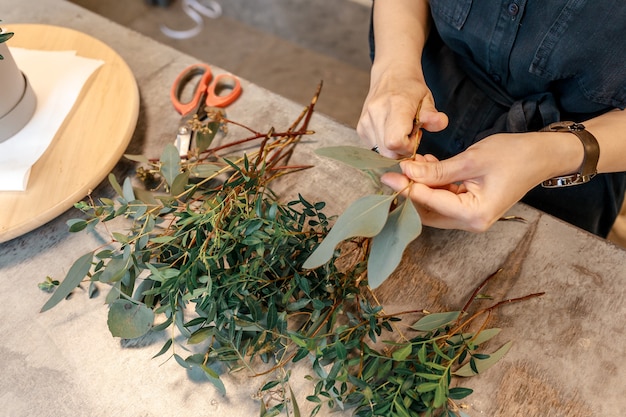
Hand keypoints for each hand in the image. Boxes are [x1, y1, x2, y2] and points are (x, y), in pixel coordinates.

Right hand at [356, 68, 447, 158]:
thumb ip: (432, 114)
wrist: (390, 73)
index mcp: (395, 105)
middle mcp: (376, 113)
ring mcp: (365, 122)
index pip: (395, 142)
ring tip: (401, 130)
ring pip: (381, 152)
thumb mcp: (427, 98)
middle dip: (403, 149)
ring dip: (394, 147)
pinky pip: (375, 147)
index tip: (416, 136)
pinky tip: (391, 130)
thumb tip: (440, 123)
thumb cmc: (410, 87)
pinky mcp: (360, 128)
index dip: (408, 146)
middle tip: (410, 133)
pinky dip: (386, 144)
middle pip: (388, 152)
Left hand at [380, 133, 556, 231]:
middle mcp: (471, 222)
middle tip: (392, 171)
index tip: (387, 174)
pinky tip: (426, 164)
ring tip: (411, 162)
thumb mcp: (471, 160)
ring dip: (421, 186)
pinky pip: (445, 198)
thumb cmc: (514, 155)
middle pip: (428, 211)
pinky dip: (434, 183)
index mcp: (474, 215)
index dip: (407, 188)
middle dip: (410, 191)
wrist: (543, 155)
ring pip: (434, 205)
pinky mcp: (471, 207)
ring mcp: (471, 217)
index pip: (430, 202)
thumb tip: (407, 170)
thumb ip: (437, 169)